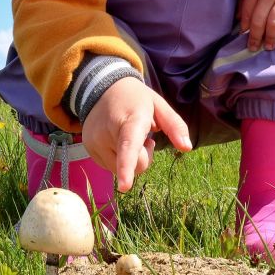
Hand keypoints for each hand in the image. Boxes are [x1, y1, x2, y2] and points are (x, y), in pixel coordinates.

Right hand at [80, 76, 191, 192]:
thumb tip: (187, 147)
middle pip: (134, 165)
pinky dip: (117, 158)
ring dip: (129, 160)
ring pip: (120, 170)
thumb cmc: (136, 99)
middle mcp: (108, 132)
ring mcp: (94, 141)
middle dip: (144, 157)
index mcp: (130, 120)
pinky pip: (109, 166)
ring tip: (127, 137)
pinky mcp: (88, 148)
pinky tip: (116, 140)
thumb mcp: (158, 105)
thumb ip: (174, 125)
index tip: (124, 187)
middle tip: (145, 138)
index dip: (127, 168)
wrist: (102, 87)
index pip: (128, 146)